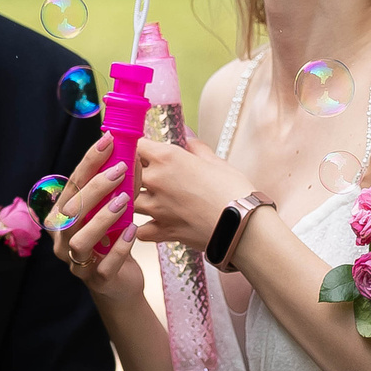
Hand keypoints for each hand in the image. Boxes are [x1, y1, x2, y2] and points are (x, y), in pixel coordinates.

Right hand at [47, 139, 143, 301]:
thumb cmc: (112, 242)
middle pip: (70, 211)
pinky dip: (119, 248)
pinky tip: (132, 231)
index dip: (88, 162)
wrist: (120, 284)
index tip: (107, 142)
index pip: (72, 185)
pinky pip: (104, 266)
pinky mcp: (97, 281)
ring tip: (124, 200)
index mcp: (63, 217)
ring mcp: (78, 262)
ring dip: (102, 218)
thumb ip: (117, 187)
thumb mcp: (111, 212)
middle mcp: (63, 239)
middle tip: (120, 169)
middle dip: (95, 187)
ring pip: (80, 240)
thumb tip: (132, 153)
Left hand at [131, 135, 256, 252]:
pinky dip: (140, 228)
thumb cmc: (234, 191)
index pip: (137, 145)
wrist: (242, 225)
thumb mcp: (216, 162)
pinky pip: (139, 230)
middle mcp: (156, 180)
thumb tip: (190, 140)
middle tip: (144, 174)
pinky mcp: (161, 230)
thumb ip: (197, 148)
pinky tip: (149, 224)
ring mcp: (156, 207)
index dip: (138, 147)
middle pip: (127, 172)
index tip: (143, 150)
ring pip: (128, 201)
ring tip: (148, 198)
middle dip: (133, 172)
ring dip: (134, 199)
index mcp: (167, 158)